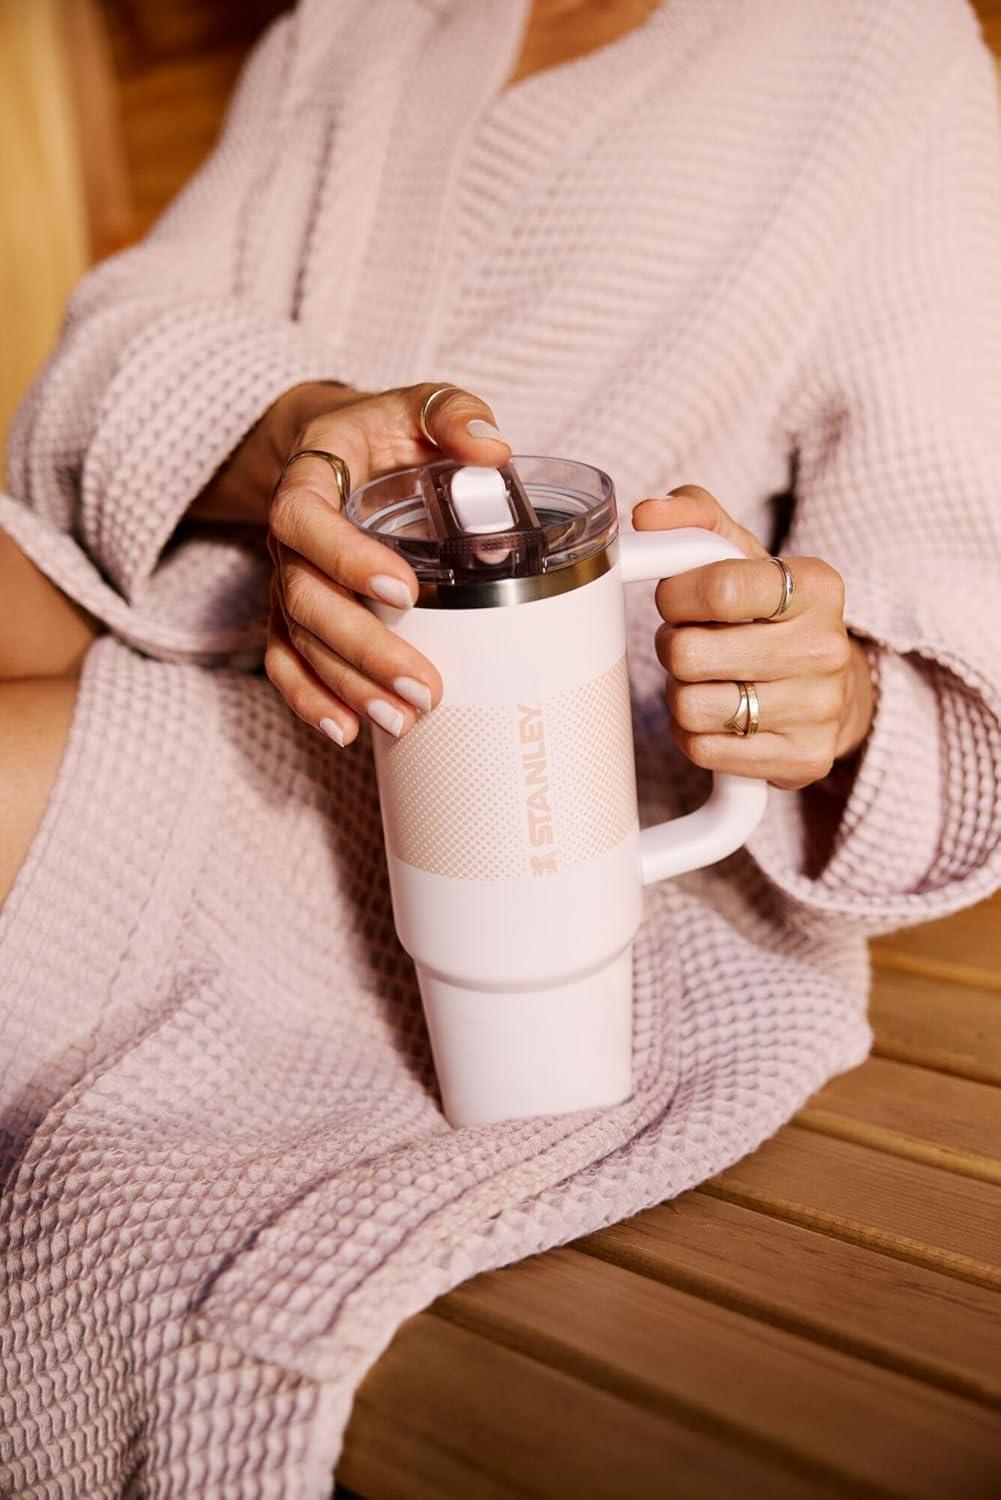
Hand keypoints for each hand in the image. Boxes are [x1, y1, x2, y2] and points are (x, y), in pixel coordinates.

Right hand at [263, 382, 509, 745]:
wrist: (336, 445)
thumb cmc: (384, 429)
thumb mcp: (420, 402)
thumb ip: (453, 412)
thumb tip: (492, 448)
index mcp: (311, 478)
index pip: (307, 521)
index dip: (346, 558)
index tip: (402, 590)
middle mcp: (288, 536)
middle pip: (305, 598)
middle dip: (362, 648)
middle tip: (422, 685)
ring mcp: (287, 579)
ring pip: (300, 640)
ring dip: (347, 685)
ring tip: (402, 718)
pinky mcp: (293, 613)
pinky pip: (287, 662)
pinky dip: (312, 699)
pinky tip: (347, 731)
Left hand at [633, 485, 874, 790]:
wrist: (834, 690)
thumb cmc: (772, 616)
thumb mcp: (743, 558)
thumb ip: (694, 521)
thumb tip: (647, 514)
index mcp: (817, 586)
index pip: (719, 588)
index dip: (675, 596)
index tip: (675, 599)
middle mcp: (826, 648)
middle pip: (690, 653)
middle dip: (673, 646)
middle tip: (691, 643)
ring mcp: (819, 709)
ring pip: (690, 706)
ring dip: (680, 693)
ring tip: (706, 680)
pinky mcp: (803, 759)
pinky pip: (703, 749)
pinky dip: (693, 734)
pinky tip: (717, 718)